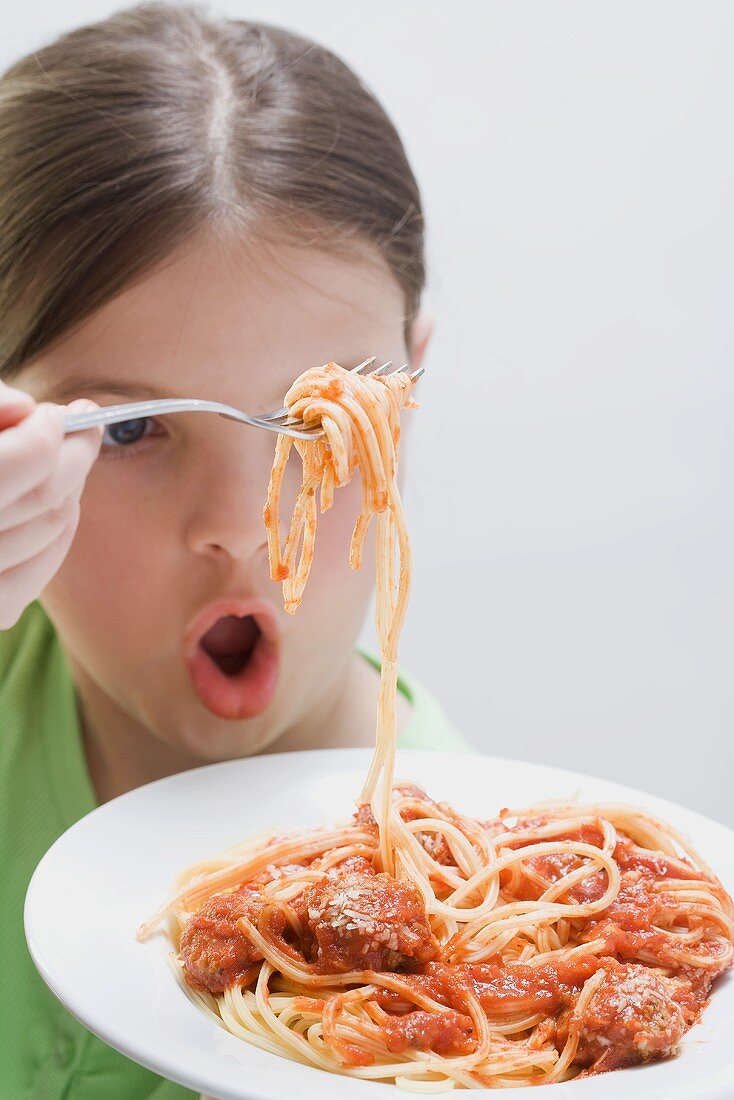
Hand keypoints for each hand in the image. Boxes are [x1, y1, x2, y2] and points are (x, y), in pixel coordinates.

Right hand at [0, 380, 101, 628]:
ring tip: (60, 458)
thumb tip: (22, 407)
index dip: (51, 428)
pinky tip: (53, 502)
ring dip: (68, 487)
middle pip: (46, 495)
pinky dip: (56, 531)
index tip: (56, 411)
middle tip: (82, 425)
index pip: (28, 459)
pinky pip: (42, 570)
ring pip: (51, 528)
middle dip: (75, 453)